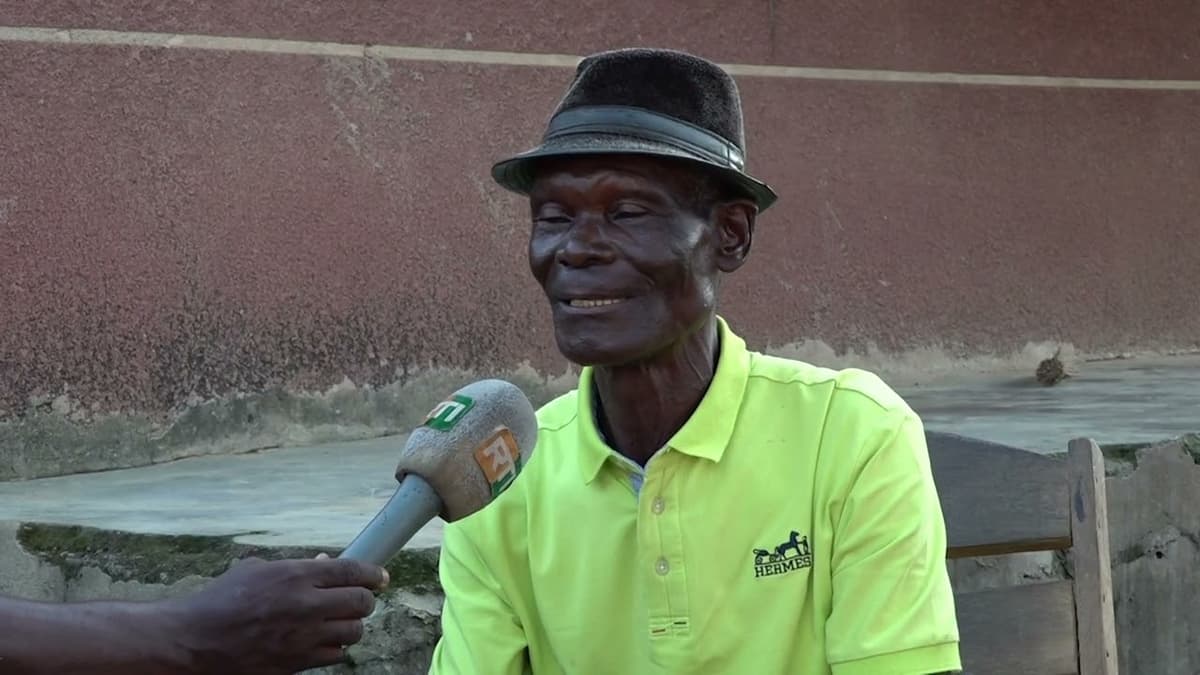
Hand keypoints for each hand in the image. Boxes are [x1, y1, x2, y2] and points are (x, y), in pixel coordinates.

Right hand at [163, 555, 388, 673]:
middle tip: (360, 599)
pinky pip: (335, 656)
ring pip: (353, 631)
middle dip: (365, 600)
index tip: (380, 576)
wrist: (195, 640)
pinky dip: (336, 648)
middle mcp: (306, 605)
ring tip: (342, 621)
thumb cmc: (221, 599)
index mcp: (296, 575)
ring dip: (352, 625)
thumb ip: (295, 567)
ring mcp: (303, 637)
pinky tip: (325, 642)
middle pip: (360, 602)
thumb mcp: (256, 570)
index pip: (351, 571)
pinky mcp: (297, 663)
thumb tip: (325, 563)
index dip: (372, 573)